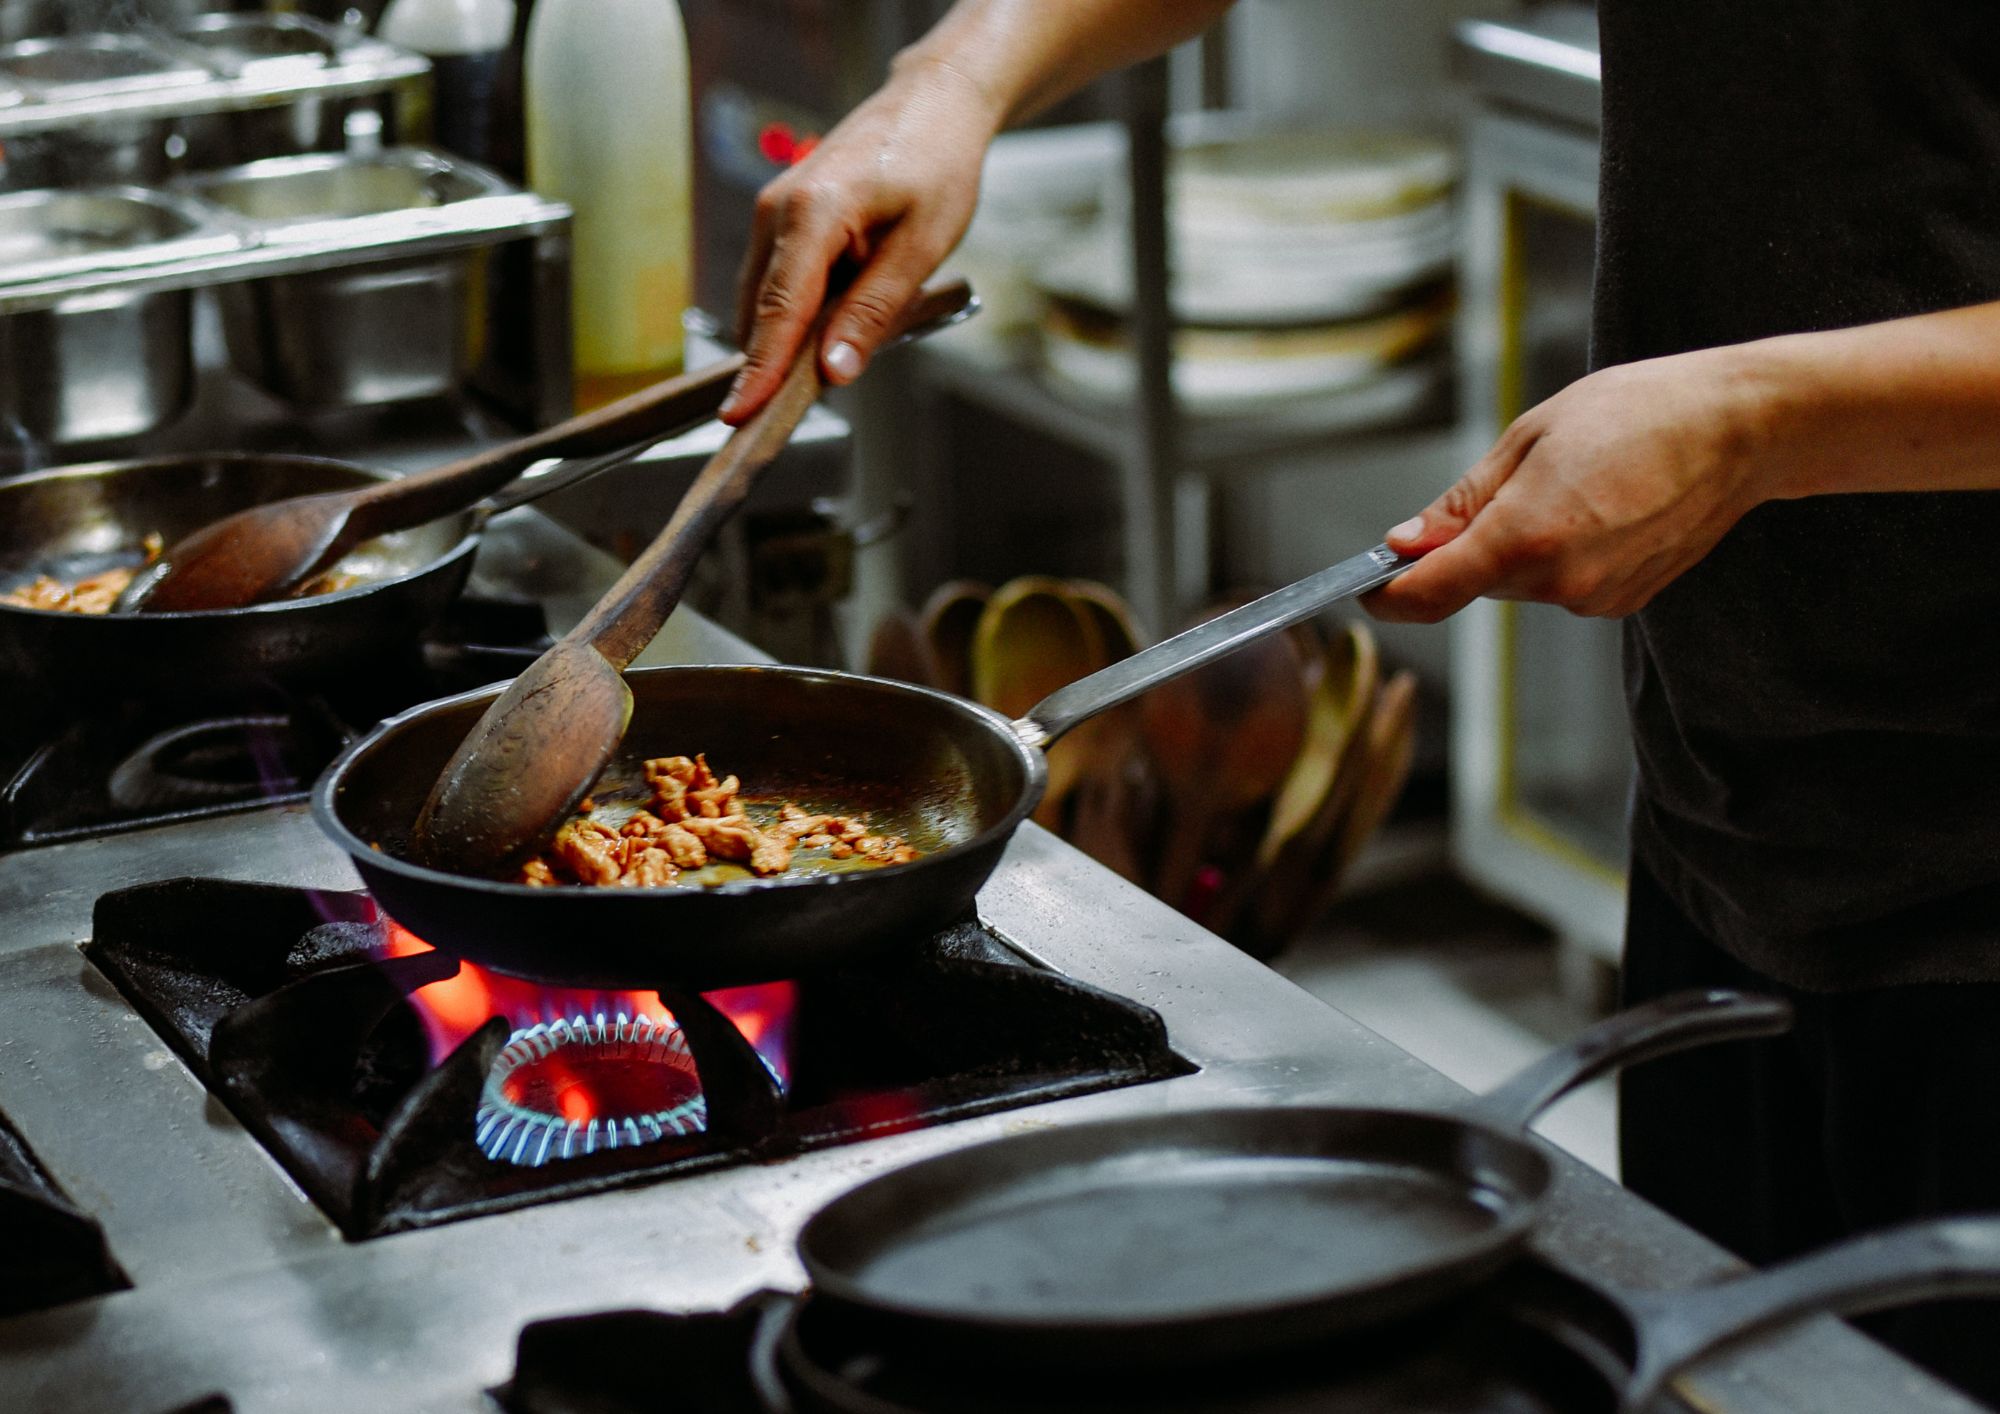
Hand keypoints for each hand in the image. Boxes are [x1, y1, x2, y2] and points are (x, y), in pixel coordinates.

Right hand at [721, 59, 1000, 423]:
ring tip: (840, 354)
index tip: (742, 418)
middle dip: (772, 365)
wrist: (932, 106)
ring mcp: (772, 211)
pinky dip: (796, 313)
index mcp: (812, 213)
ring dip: (790, 339)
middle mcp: (777, 210)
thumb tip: (835, 370)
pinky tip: (836, 321)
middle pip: (760, 312)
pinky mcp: (780, 218)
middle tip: (799, 412)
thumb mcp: (921, 246)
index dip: (761, 371)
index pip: (778, 310)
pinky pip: (776, 282)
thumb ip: (874, 310)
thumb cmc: (936, 165)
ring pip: (764, 301)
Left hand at [1367, 348, 1775, 621]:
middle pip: (1474, 582)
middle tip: (1515, 479)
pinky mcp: (1624, 602)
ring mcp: (1595, 599)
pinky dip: (1563, 553)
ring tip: (1576, 483)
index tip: (1368, 584)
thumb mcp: (1530, 437)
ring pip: (1521, 582)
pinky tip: (1603, 507)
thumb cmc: (1636, 412)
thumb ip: (1461, 503)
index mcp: (1524, 539)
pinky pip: (1564, 583)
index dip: (1387, 593)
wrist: (1740, 427)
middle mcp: (1558, 584)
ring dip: (1522, 545)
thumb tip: (1404, 543)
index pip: (1426, 594)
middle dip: (1470, 545)